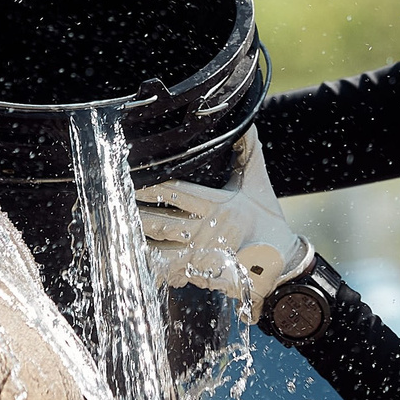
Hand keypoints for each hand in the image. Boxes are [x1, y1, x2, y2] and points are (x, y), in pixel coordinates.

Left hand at [134, 137, 312, 318]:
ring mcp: (205, 258)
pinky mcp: (204, 278)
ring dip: (140, 244)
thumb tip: (243, 122)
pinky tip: (134, 264)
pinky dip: (153, 271)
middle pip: (164, 224)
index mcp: (220, 206)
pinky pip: (172, 275)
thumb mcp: (257, 183)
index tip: (131, 179)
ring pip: (163, 252)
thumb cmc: (267, 218)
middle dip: (138, 216)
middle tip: (115, 206)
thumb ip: (247, 151)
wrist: (285, 261)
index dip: (152, 188)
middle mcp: (209, 232)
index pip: (179, 193)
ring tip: (118, 233)